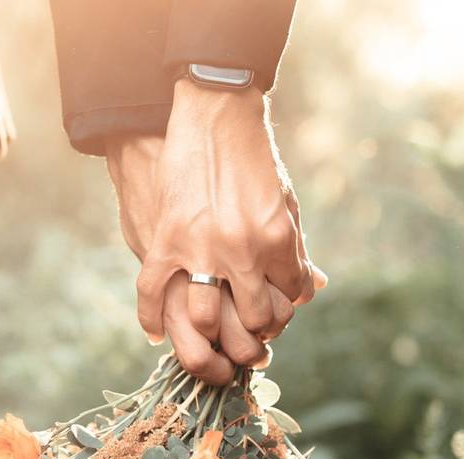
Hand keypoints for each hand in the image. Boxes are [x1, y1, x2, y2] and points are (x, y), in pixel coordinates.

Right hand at [106, 134, 295, 384]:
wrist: (214, 115)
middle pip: (253, 320)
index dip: (285, 310)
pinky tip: (156, 333)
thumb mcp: (285, 200)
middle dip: (255, 335)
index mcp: (277, 239)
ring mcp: (201, 248)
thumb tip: (312, 289)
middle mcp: (242, 250)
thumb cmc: (254, 158)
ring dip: (210, 335)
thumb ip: (296, 247)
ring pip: (205, 319)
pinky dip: (151, 319)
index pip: (290, 299)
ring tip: (211, 336)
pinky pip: (152, 292)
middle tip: (249, 338)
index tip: (275, 312)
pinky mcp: (165, 239)